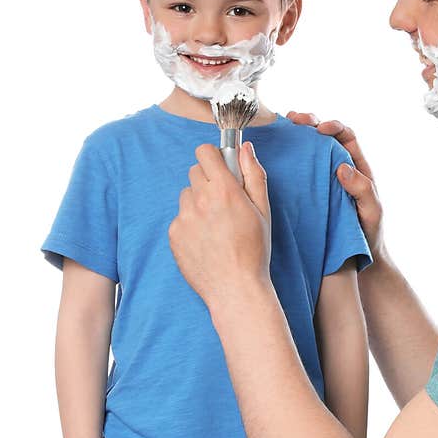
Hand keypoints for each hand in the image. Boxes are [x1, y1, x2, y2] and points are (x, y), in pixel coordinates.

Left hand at [169, 141, 271, 310]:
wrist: (235, 288)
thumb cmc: (254, 251)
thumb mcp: (263, 210)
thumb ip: (254, 175)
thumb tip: (245, 149)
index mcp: (224, 190)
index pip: (205, 152)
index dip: (214, 157)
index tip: (221, 166)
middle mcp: (200, 200)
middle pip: (194, 171)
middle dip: (208, 180)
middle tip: (223, 201)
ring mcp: (184, 217)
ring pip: (186, 195)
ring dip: (198, 202)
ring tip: (215, 225)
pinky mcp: (174, 234)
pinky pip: (180, 217)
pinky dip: (190, 223)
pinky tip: (206, 240)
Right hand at [287, 112, 384, 260]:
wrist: (357, 256)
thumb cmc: (368, 232)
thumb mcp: (371, 211)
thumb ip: (362, 189)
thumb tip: (342, 167)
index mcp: (356, 167)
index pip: (346, 137)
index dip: (334, 127)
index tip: (320, 129)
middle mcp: (338, 168)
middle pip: (324, 136)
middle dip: (309, 123)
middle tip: (292, 119)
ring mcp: (321, 178)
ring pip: (309, 150)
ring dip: (295, 135)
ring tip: (280, 128)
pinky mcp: (308, 191)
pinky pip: (298, 169)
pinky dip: (287, 157)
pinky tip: (274, 153)